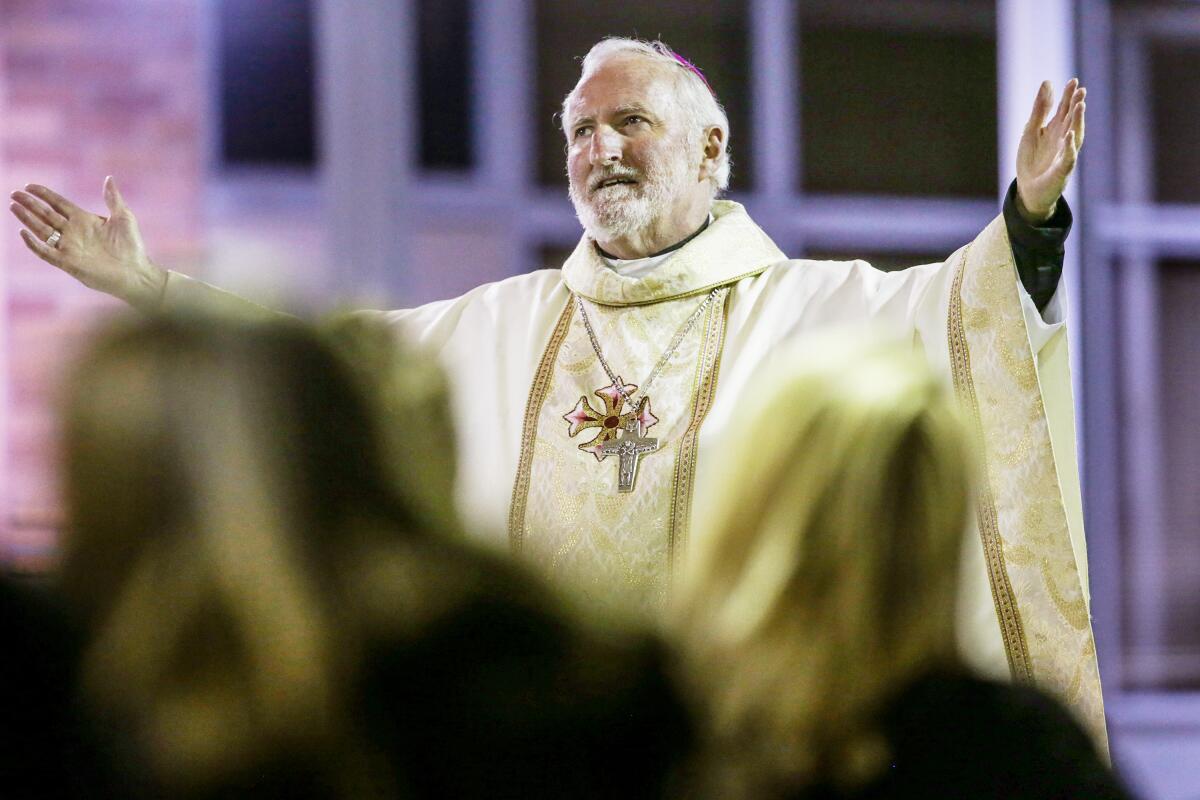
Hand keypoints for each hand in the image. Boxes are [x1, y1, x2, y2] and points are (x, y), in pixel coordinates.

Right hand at [9, 176, 165, 309]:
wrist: (136, 271)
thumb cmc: (132, 246)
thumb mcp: (124, 217)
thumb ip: (113, 198)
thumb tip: (108, 178)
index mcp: (83, 219)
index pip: (58, 203)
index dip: (44, 194)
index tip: (29, 185)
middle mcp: (73, 232)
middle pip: (45, 215)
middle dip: (29, 204)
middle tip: (14, 194)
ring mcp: (69, 247)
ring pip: (42, 230)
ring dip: (27, 219)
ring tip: (13, 207)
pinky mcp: (68, 262)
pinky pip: (46, 252)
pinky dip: (34, 244)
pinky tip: (24, 232)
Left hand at [1015, 79, 1085, 223]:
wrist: (1028, 190)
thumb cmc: (1031, 161)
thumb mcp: (1031, 132)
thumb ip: (1039, 110)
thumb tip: (1047, 83)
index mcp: (1055, 130)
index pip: (1064, 109)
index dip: (1068, 95)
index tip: (1074, 81)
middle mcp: (1063, 140)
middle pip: (1072, 119)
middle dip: (1076, 105)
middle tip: (1081, 90)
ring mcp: (1064, 154)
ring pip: (1075, 135)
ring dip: (1078, 121)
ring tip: (1080, 106)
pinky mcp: (1062, 170)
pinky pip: (1068, 157)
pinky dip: (1070, 146)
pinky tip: (1070, 135)